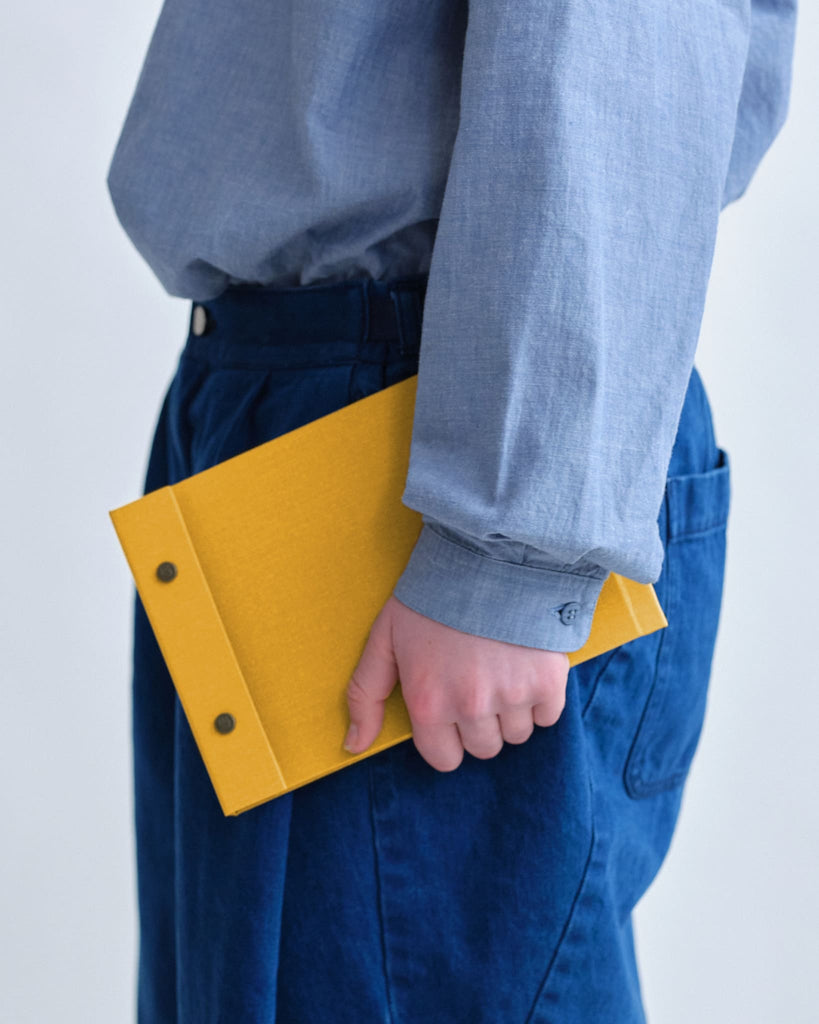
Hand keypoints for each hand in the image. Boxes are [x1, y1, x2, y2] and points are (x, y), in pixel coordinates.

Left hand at [343, 594, 569, 771]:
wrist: (486, 554)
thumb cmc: (431, 596)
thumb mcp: (385, 638)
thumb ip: (365, 694)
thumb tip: (353, 745)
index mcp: (428, 702)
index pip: (444, 758)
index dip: (446, 736)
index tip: (449, 707)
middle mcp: (470, 706)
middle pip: (483, 748)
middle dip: (478, 722)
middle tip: (475, 680)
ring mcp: (511, 695)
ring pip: (516, 735)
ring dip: (510, 711)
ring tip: (500, 669)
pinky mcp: (548, 681)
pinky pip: (548, 717)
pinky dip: (540, 698)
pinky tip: (525, 667)